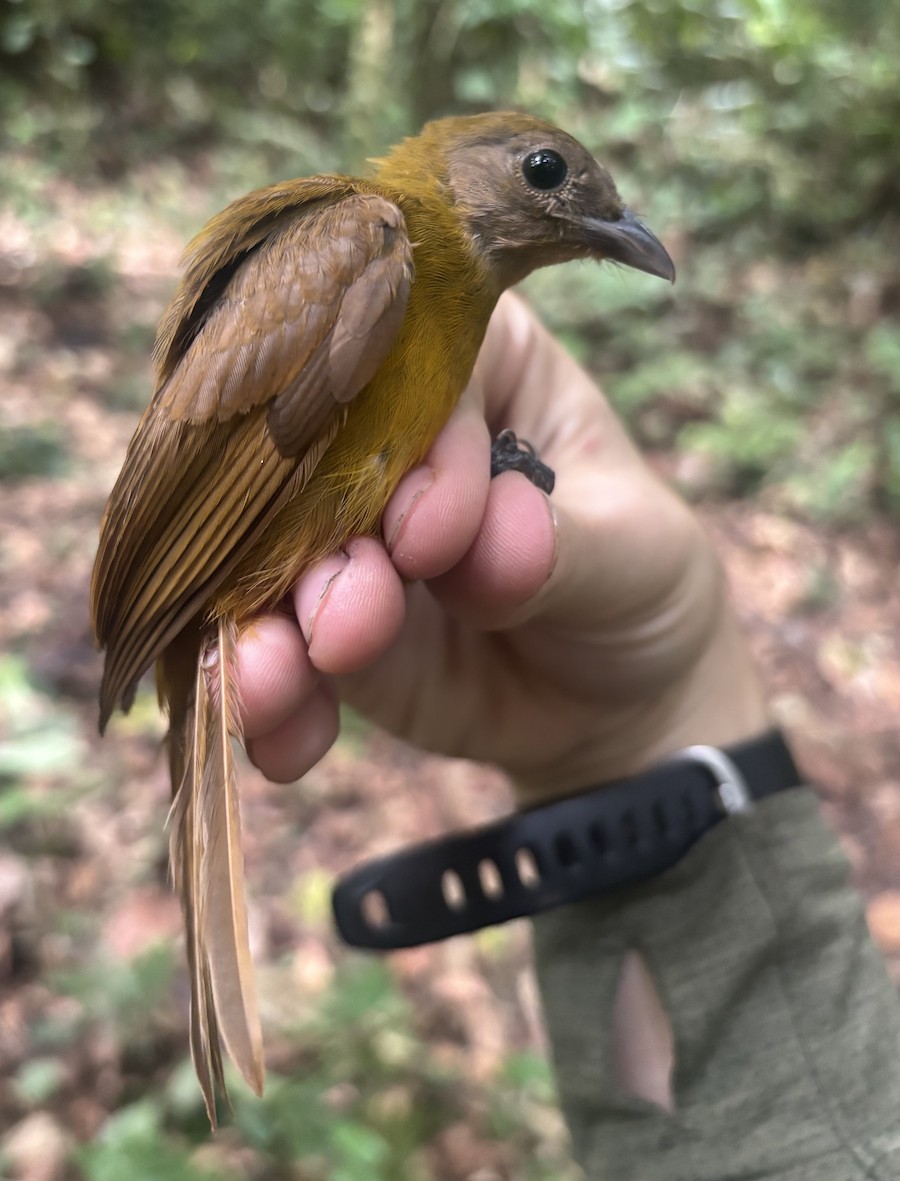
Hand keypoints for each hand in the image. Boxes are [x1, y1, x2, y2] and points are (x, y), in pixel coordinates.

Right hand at [238, 293, 767, 803]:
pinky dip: (270, 699)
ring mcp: (343, 528)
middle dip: (302, 549)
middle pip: (302, 456)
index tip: (427, 541)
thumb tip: (487, 543)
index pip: (404, 367)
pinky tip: (288, 746)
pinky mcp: (320, 617)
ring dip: (260, 631)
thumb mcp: (633, 556)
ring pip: (266, 556)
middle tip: (341, 633)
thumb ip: (559, 545)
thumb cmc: (641, 585)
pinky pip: (274, 649)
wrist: (619, 707)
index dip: (394, 444)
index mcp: (474, 362)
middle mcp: (387, 432)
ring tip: (273, 694)